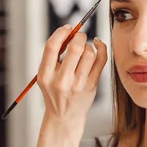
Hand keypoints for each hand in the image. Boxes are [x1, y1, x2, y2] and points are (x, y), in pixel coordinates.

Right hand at [34, 25, 107, 146]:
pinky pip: (101, 60)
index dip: (61, 32)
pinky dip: (101, 47)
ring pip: (89, 53)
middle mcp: (61, 80)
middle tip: (79, 36)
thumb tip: (70, 31)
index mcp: (45, 75)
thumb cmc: (55, 92)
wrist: (64, 118)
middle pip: (74, 48)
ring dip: (88, 45)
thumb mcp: (46, 76)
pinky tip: (98, 44)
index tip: (67, 28)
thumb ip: (54, 56)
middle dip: (79, 36)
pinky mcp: (92, 86)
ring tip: (85, 47)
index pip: (52, 46)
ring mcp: (78, 84)